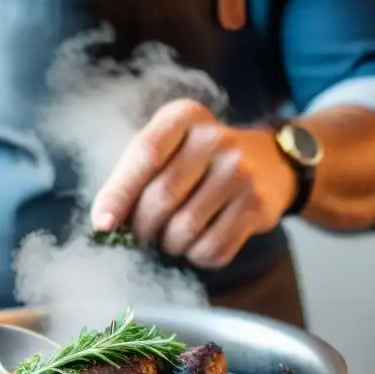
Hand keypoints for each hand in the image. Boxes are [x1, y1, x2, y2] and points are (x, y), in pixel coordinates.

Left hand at [91, 99, 295, 268]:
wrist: (271, 162)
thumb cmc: (200, 160)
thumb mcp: (170, 148)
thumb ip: (135, 174)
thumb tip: (104, 222)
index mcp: (184, 117)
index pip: (144, 155)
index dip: (119, 194)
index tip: (103, 224)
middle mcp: (214, 138)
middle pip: (162, 197)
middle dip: (143, 228)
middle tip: (142, 236)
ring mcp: (239, 171)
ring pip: (185, 228)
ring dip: (170, 245)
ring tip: (171, 239)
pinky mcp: (257, 205)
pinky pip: (214, 247)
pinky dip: (197, 256)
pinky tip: (197, 246)